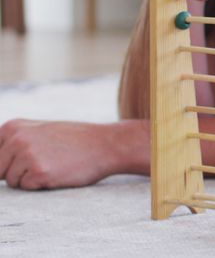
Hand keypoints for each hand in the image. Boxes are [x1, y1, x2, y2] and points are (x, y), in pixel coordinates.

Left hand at [0, 119, 146, 189]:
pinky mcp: (39, 173)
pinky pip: (27, 187)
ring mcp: (28, 155)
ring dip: (29, 179)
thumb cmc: (73, 140)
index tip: (25, 160)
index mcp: (13, 127)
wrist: (104, 144)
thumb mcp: (39, 130)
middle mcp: (17, 139)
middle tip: (42, 162)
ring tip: (53, 165)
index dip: (6, 162)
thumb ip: (13, 140)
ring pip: (11, 181)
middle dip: (15, 172)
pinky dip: (41, 184)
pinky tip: (57, 172)